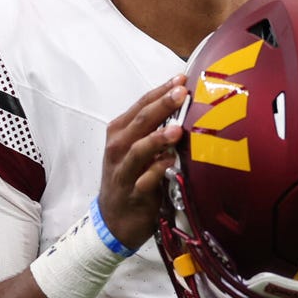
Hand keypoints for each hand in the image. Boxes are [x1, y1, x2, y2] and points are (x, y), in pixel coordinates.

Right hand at [97, 75, 187, 249]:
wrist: (113, 219)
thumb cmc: (129, 176)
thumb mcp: (137, 148)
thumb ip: (154, 128)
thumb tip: (184, 106)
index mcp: (120, 131)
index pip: (141, 104)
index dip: (161, 90)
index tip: (181, 79)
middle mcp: (118, 147)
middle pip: (140, 120)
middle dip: (162, 105)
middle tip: (182, 93)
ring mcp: (123, 170)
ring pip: (138, 149)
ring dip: (158, 139)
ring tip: (177, 130)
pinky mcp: (132, 193)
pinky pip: (145, 180)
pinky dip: (157, 171)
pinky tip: (171, 163)